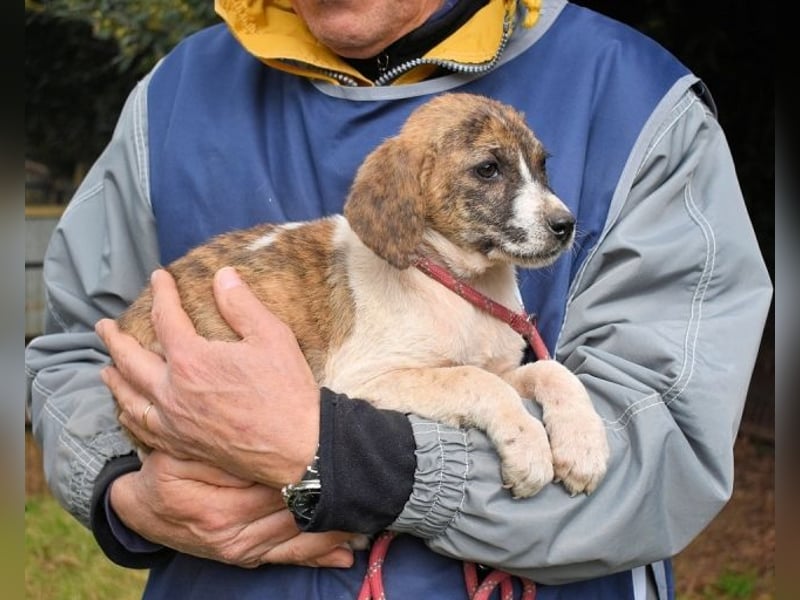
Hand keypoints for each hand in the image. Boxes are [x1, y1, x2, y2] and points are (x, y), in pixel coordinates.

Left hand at [96, 267, 318, 486]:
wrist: (299, 448)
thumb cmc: (288, 392)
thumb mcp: (272, 336)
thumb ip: (241, 304)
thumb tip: (223, 276)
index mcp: (192, 361)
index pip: (165, 318)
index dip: (161, 293)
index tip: (159, 278)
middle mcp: (172, 392)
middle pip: (130, 360)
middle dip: (115, 339)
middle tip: (103, 326)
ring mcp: (174, 424)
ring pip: (129, 398)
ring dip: (114, 379)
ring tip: (105, 369)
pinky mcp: (183, 447)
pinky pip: (143, 429)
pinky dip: (129, 415)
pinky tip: (129, 412)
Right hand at [110, 451, 354, 567]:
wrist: (138, 503)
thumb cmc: (169, 464)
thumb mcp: (188, 448)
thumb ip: (225, 444)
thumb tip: (276, 446)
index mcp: (213, 497)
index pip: (274, 484)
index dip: (311, 473)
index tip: (341, 463)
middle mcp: (223, 528)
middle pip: (290, 511)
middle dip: (329, 502)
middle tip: (370, 495)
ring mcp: (231, 547)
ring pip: (292, 537)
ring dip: (329, 530)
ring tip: (367, 518)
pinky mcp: (237, 558)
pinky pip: (280, 558)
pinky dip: (312, 556)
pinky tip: (341, 555)